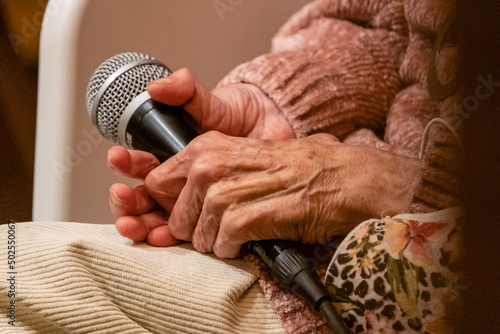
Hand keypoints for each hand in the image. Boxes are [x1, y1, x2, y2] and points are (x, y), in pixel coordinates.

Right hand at [109, 68, 293, 247]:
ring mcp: (192, 203)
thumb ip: (185, 91)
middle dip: (127, 201)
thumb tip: (156, 87)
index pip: (140, 165)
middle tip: (122, 198)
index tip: (118, 158)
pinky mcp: (210, 219)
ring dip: (140, 224)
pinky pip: (185, 234)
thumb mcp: (211, 101)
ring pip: (155, 219)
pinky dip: (168, 239)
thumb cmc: (238, 116)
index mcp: (170, 156)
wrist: (273, 129)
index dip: (126, 163)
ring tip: (132, 225)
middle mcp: (177, 183)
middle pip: (141, 198)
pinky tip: (160, 239)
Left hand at [109, 132, 419, 257]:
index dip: (165, 204)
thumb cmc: (300, 167)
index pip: (159, 179)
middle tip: (205, 235)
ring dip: (209, 240)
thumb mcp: (250, 154)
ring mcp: (234, 188)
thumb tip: (191, 189)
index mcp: (211, 146)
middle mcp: (216, 163)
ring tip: (225, 241)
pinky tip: (239, 244)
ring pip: (198, 225)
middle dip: (186, 227)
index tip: (176, 217)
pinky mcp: (254, 213)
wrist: (344, 176)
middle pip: (176, 207)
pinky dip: (229, 246)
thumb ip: (217, 167)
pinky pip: (224, 237)